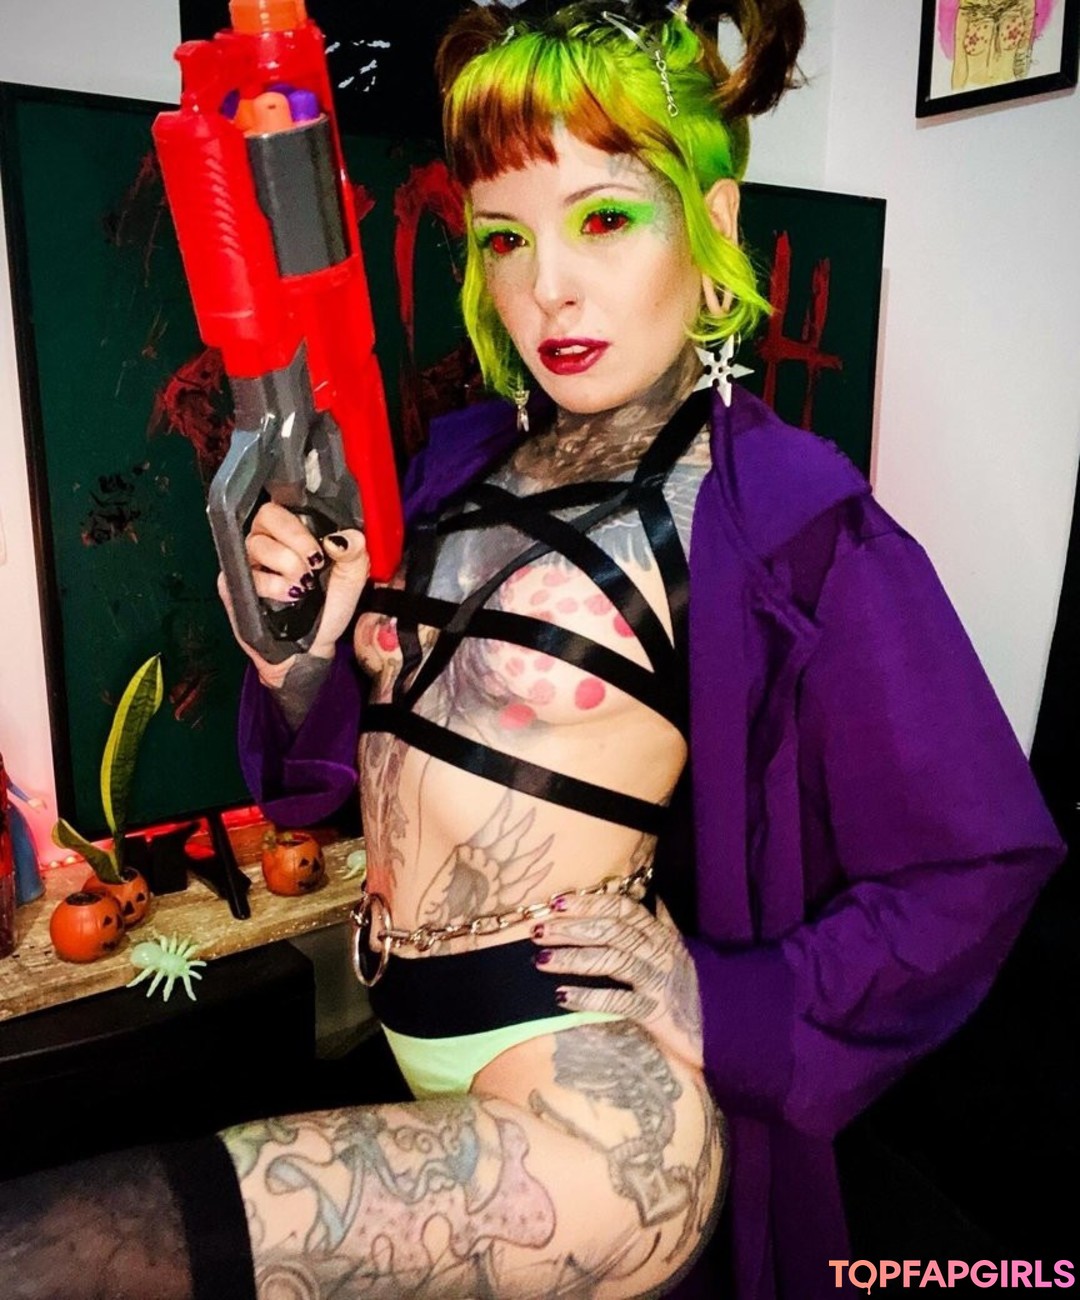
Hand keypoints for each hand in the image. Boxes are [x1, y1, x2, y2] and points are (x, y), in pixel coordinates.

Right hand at [218, 502, 368, 684]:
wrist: (314, 645)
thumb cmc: (330, 607)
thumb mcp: (352, 577)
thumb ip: (354, 551)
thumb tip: (344, 536)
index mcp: (297, 532)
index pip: (287, 503)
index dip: (301, 518)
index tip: (322, 543)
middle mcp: (269, 540)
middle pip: (267, 514)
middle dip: (295, 538)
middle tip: (314, 563)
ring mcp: (249, 560)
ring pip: (256, 542)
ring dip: (286, 563)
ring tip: (304, 585)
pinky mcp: (233, 582)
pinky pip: (246, 573)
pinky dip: (272, 585)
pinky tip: (288, 596)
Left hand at [533, 892, 703, 1070]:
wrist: (729, 1028)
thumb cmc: (698, 988)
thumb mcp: (682, 950)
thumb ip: (665, 924)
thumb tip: (658, 898)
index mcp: (661, 935)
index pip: (622, 909)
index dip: (589, 903)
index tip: (558, 902)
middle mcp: (659, 952)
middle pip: (610, 931)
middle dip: (571, 928)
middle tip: (537, 930)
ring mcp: (659, 980)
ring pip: (613, 960)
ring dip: (574, 958)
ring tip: (542, 960)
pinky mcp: (658, 1012)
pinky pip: (619, 1001)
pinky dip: (589, 997)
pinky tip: (562, 997)